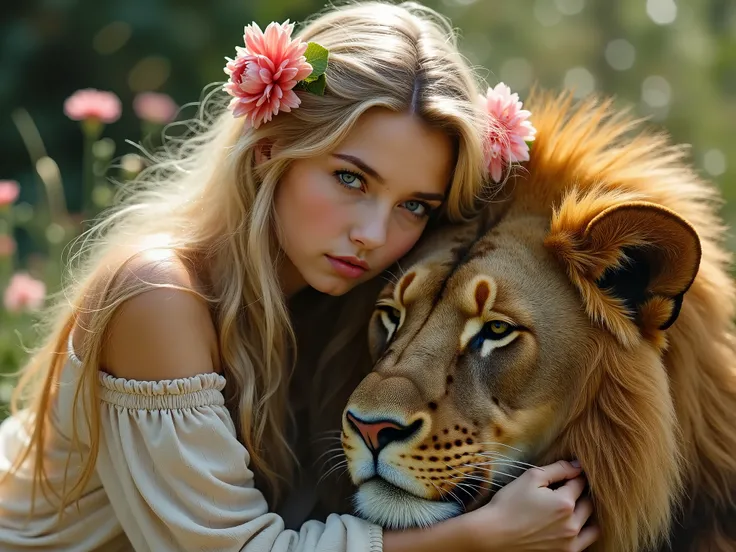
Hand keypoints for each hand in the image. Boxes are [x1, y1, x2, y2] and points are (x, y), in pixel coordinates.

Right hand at [461, 460, 599, 551]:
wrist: (494, 534)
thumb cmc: (509, 503)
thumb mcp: (531, 477)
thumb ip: (558, 469)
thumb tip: (577, 465)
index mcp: (565, 502)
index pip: (579, 483)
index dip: (574, 475)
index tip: (567, 474)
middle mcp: (572, 524)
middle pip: (588, 503)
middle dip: (580, 493)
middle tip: (567, 489)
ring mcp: (570, 542)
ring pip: (592, 524)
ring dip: (586, 513)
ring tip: (573, 507)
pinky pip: (586, 541)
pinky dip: (584, 531)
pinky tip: (572, 524)